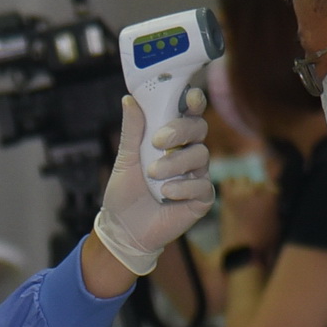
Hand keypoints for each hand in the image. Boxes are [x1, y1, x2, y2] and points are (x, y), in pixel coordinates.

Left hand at [93, 97, 211, 273]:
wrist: (124, 229)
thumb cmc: (125, 193)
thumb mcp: (125, 159)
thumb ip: (132, 130)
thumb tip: (129, 99)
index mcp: (172, 139)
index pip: (189, 114)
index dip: (194, 102)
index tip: (189, 97)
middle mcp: (188, 153)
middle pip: (199, 128)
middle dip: (180, 130)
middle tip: (158, 141)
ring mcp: (197, 175)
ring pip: (201, 155)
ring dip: (175, 163)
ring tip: (153, 174)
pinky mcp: (201, 198)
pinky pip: (202, 185)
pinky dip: (183, 187)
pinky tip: (166, 193)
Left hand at [217, 177, 280, 251]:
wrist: (244, 250)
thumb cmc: (264, 242)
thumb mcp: (277, 222)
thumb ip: (274, 206)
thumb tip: (270, 198)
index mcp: (272, 196)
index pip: (271, 186)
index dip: (267, 195)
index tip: (263, 204)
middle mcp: (257, 190)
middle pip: (257, 183)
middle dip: (255, 192)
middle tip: (250, 205)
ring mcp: (241, 193)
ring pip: (242, 179)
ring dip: (242, 187)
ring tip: (240, 200)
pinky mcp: (227, 198)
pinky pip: (227, 182)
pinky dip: (228, 186)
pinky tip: (229, 195)